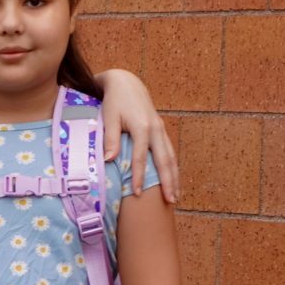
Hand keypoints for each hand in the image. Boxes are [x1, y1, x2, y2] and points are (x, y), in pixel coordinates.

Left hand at [96, 68, 179, 205]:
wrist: (126, 83)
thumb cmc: (114, 100)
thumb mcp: (109, 116)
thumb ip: (111, 138)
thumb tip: (109, 159)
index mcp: (142, 127)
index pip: (141, 157)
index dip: (138, 176)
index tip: (137, 194)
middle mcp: (156, 129)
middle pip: (164, 160)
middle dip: (168, 182)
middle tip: (171, 201)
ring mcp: (161, 129)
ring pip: (171, 157)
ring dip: (174, 177)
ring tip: (176, 196)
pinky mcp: (161, 130)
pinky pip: (170, 152)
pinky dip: (172, 167)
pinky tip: (173, 180)